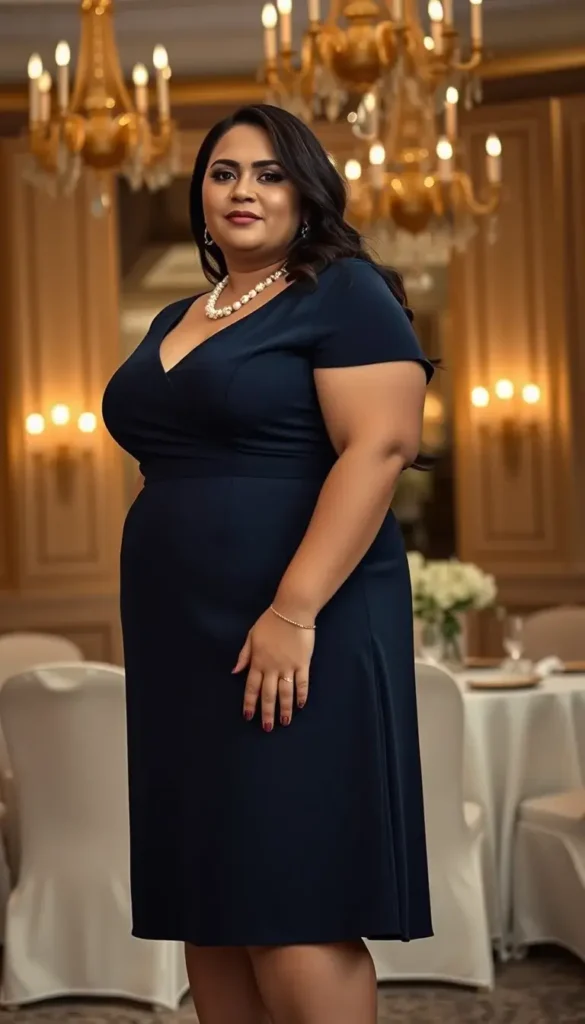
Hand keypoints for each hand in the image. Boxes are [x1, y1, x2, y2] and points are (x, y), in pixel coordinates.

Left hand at [232, 608, 314, 730]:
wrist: (292, 611)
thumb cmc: (270, 621)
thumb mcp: (251, 636)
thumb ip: (244, 655)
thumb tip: (235, 671)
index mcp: (258, 661)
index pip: (251, 687)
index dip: (249, 703)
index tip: (248, 717)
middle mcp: (272, 667)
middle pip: (268, 694)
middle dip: (267, 712)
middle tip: (267, 727)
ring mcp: (288, 666)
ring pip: (285, 693)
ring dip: (284, 709)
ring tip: (284, 722)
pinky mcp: (303, 663)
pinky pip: (302, 683)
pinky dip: (302, 695)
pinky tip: (300, 705)